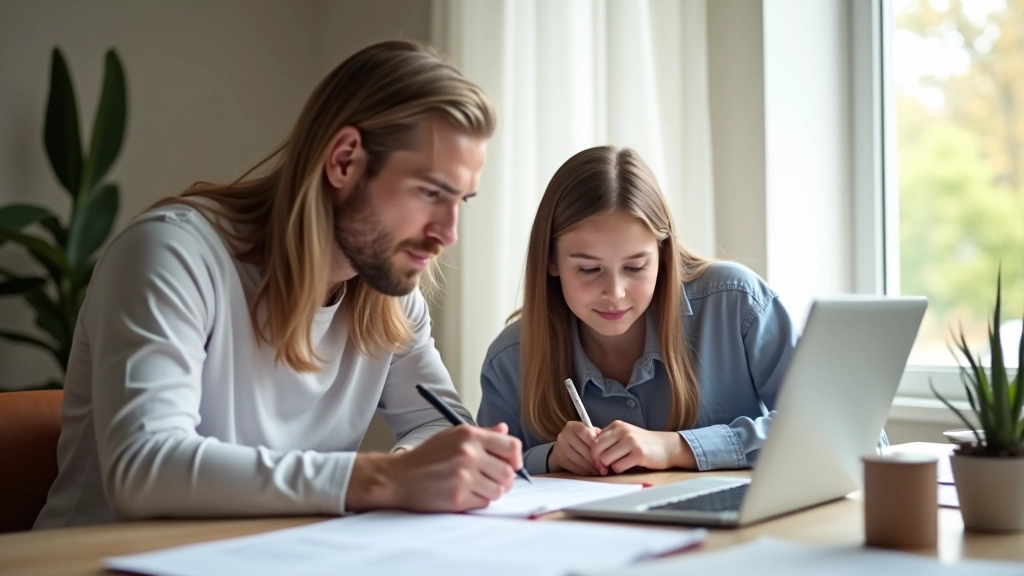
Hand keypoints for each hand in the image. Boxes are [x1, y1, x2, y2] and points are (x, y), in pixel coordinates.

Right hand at [346, 423, 521, 511]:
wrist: (398, 477)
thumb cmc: (426, 457)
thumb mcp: (452, 436)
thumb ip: (482, 433)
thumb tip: (504, 429)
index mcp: (469, 435)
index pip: (512, 446)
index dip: (516, 458)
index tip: (511, 464)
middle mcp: (469, 453)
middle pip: (509, 472)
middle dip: (504, 480)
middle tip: (492, 480)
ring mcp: (463, 476)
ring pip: (499, 490)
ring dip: (491, 492)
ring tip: (476, 487)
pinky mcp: (457, 497)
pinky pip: (484, 503)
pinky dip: (478, 501)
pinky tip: (465, 494)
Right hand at [547, 421, 601, 474]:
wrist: (562, 448)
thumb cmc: (580, 440)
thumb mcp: (587, 433)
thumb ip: (596, 436)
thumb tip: (606, 445)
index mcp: (573, 426)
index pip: (587, 434)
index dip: (597, 444)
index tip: (605, 453)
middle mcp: (564, 435)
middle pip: (584, 449)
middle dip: (596, 460)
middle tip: (605, 467)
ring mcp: (560, 447)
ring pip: (580, 460)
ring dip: (591, 468)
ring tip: (599, 471)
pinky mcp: (559, 459)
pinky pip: (575, 467)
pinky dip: (584, 471)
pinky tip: (590, 472)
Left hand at [590, 420, 694, 473]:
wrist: (667, 446)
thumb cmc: (643, 443)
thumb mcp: (625, 434)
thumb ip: (609, 438)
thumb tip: (590, 448)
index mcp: (617, 425)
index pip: (594, 440)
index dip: (593, 453)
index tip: (598, 460)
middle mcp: (623, 431)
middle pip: (597, 449)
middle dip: (598, 461)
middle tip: (603, 467)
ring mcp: (631, 442)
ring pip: (606, 459)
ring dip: (609, 466)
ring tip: (617, 466)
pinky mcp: (639, 454)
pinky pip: (618, 466)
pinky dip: (619, 470)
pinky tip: (627, 466)